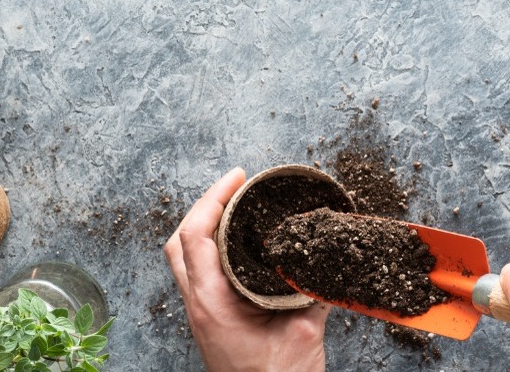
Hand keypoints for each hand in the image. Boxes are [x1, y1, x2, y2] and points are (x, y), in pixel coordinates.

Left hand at [164, 167, 331, 371]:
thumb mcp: (304, 333)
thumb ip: (314, 293)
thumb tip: (328, 259)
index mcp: (212, 303)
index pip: (195, 236)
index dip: (213, 198)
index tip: (238, 177)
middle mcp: (199, 304)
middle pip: (180, 240)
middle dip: (204, 204)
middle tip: (235, 186)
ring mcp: (201, 312)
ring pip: (185, 256)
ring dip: (204, 225)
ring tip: (235, 206)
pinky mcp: (211, 318)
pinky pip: (200, 271)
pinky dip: (212, 247)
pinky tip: (239, 242)